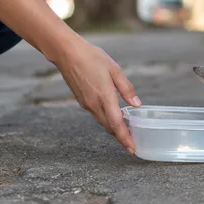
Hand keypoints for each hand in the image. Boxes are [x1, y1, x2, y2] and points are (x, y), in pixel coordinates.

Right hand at [54, 38, 140, 153]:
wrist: (67, 54)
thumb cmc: (92, 58)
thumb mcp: (115, 70)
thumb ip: (126, 88)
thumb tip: (136, 104)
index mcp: (104, 97)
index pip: (116, 124)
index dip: (125, 138)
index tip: (132, 149)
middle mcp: (94, 104)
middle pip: (109, 127)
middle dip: (121, 138)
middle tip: (133, 146)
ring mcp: (86, 104)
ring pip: (103, 122)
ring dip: (114, 130)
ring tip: (126, 135)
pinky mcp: (82, 100)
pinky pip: (97, 115)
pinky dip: (107, 121)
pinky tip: (114, 119)